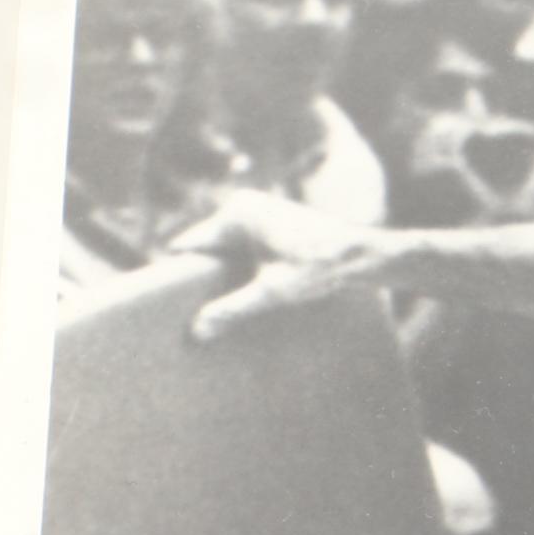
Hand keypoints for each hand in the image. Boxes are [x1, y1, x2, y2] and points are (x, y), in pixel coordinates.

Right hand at [175, 186, 411, 337]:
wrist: (361, 255)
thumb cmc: (321, 269)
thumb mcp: (274, 292)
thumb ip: (233, 309)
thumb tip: (197, 330)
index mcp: (235, 214)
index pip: (189, 246)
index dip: (180, 276)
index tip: (172, 304)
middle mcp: (241, 204)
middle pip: (206, 247)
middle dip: (201, 276)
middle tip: (191, 312)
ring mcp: (255, 209)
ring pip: (223, 248)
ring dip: (221, 274)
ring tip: (213, 306)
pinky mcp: (267, 220)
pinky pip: (240, 246)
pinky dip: (238, 267)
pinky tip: (239, 292)